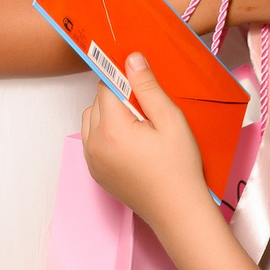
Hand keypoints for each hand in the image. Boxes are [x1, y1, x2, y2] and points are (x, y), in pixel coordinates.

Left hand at [81, 53, 210, 223]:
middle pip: (96, 102)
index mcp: (111, 129)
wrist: (178, 211)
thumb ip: (147, 87)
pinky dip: (105, 134)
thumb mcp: (170, 120)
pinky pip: (91, 140)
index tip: (142, 86)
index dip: (124, 81)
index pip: (106, 86)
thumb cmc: (178, 167)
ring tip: (138, 128)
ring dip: (109, 116)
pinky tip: (131, 144)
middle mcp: (94, 144)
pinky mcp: (95, 172)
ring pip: (91, 120)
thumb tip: (131, 58)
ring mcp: (92, 161)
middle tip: (146, 113)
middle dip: (118, 99)